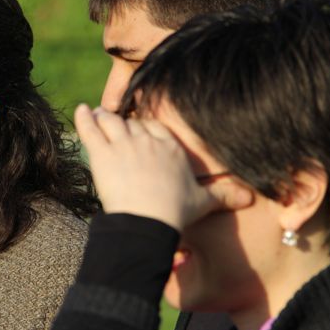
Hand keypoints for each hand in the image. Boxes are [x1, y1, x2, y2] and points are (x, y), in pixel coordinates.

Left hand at [75, 104, 251, 229]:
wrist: (148, 219)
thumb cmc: (176, 211)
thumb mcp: (203, 201)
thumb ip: (223, 194)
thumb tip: (250, 198)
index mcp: (170, 147)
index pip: (154, 128)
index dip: (144, 129)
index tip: (139, 132)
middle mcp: (147, 140)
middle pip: (132, 124)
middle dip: (123, 125)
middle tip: (114, 127)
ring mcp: (124, 144)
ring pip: (111, 122)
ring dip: (102, 118)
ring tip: (96, 116)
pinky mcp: (102, 153)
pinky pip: (90, 129)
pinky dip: (83, 118)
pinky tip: (79, 111)